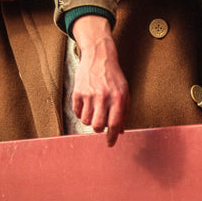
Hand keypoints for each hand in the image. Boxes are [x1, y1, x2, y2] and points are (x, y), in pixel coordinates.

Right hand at [72, 16, 128, 146]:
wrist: (99, 56)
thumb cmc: (113, 75)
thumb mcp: (124, 91)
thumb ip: (124, 111)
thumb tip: (120, 131)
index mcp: (118, 97)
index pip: (114, 124)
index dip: (112, 137)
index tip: (110, 143)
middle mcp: (103, 97)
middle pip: (97, 126)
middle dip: (98, 128)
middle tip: (100, 122)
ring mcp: (89, 94)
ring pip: (86, 121)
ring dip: (89, 119)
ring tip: (93, 108)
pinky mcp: (77, 92)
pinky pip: (77, 112)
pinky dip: (81, 112)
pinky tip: (86, 103)